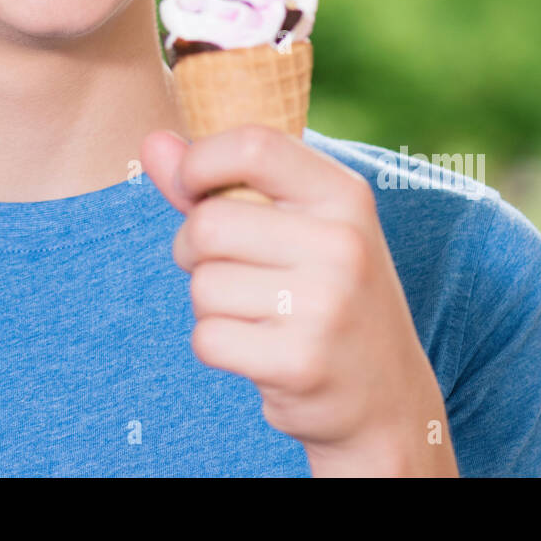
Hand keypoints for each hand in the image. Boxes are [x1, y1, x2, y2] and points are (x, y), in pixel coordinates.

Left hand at [140, 125, 458, 476]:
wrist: (388, 398)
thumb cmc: (326, 293)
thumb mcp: (297, 225)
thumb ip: (220, 182)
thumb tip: (152, 141)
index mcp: (345, 194)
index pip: (253, 145)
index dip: (199, 162)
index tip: (191, 187)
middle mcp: (342, 243)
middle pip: (208, 224)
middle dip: (192, 249)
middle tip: (223, 267)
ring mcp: (325, 305)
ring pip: (202, 286)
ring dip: (208, 304)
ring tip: (255, 313)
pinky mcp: (301, 363)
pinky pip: (208, 338)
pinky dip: (216, 345)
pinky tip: (257, 349)